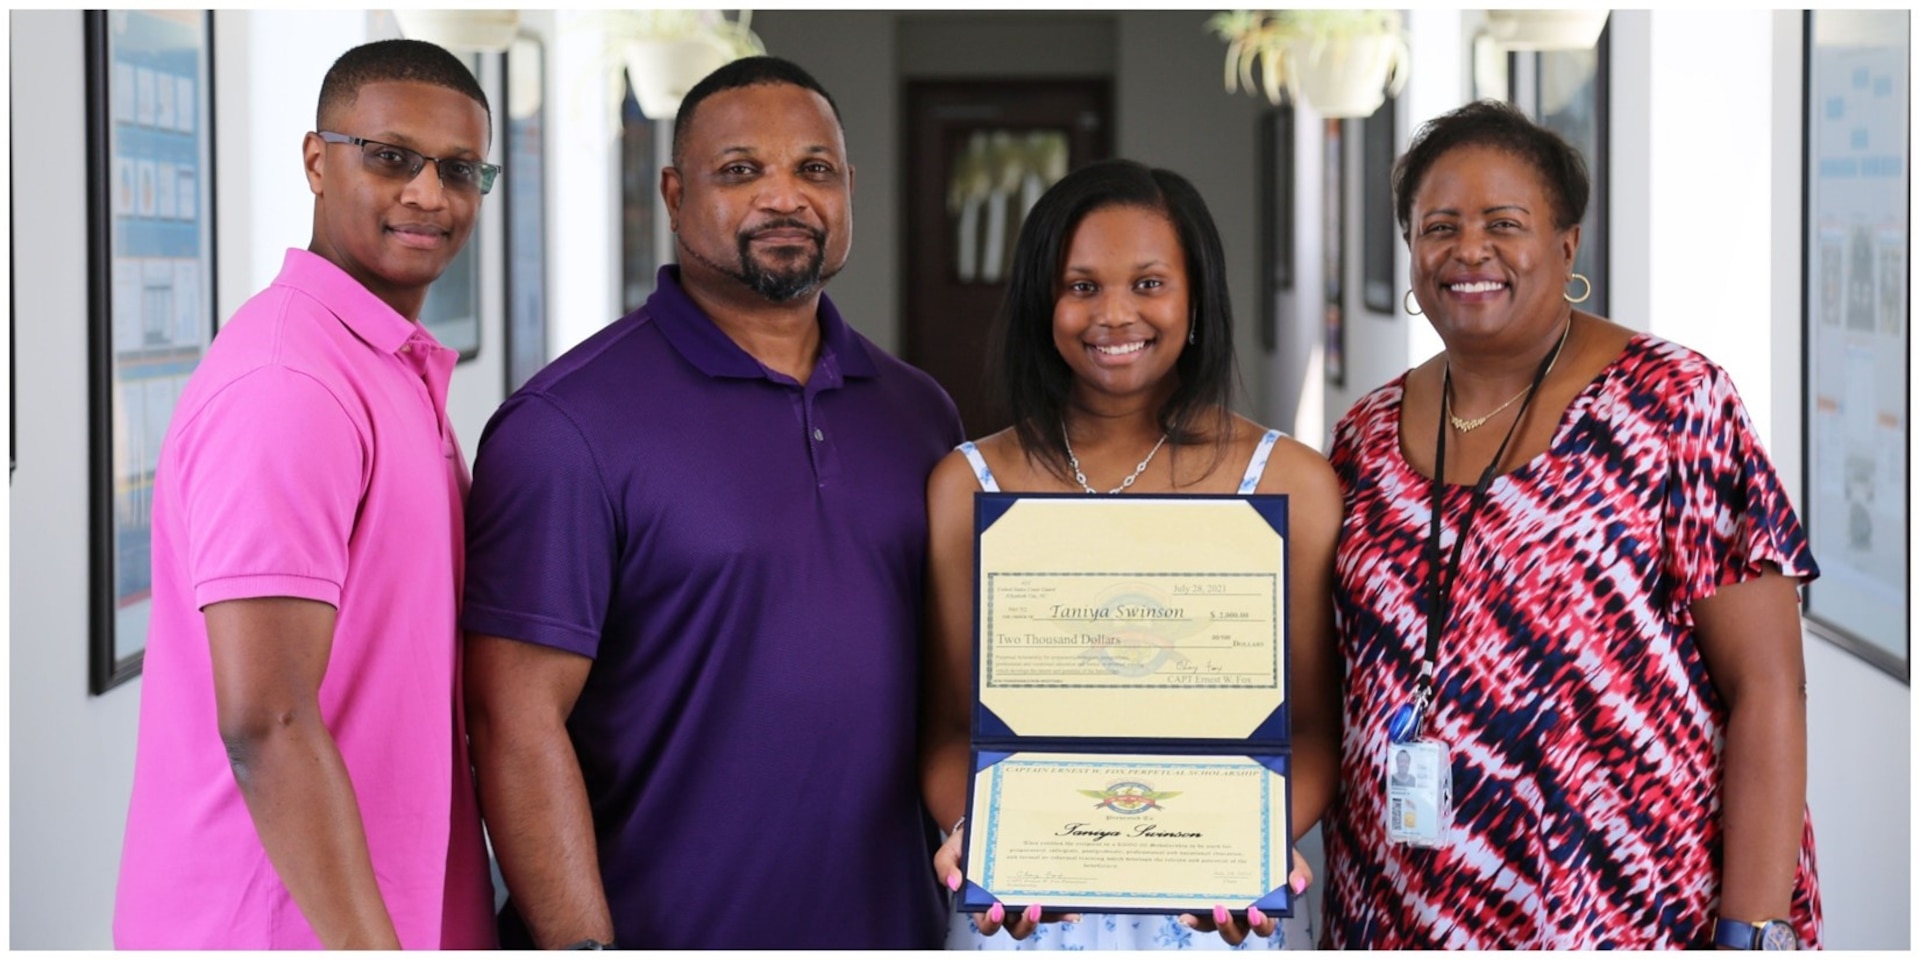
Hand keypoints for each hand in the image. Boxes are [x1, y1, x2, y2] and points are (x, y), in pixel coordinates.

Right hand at [931, 829, 1080, 939]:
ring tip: (1062, 908)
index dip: (992, 922)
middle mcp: (1006, 905)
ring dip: (1052, 916)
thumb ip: (945, 868)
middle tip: (1033, 908)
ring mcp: (1025, 897)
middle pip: (1017, 927)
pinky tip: (1074, 905)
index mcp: (982, 903)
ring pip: (1039, 917)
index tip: (996, 907)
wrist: (987, 823)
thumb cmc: (968, 842)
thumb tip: (954, 884)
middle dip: (1026, 923)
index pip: (987, 923)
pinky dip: (1064, 907)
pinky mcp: (1041, 887)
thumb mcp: (949, 851)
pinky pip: (1054, 902)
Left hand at [1178, 848, 1311, 944]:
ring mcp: (1219, 907)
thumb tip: (1297, 885)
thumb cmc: (1275, 855)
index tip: (1255, 912)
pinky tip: (1183, 910)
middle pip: (1234, 934)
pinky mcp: (1202, 897)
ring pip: (1209, 926)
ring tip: (1199, 909)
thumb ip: (1300, 873)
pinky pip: (1193, 911)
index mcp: (1263, 911)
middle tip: (1222, 911)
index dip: (1260, 924)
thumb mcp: (1292, 860)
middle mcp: (1239, 914)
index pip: (1263, 926)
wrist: (1256, 835)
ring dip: (1203, 923)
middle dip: (1227, 927)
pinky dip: (1189, 914)